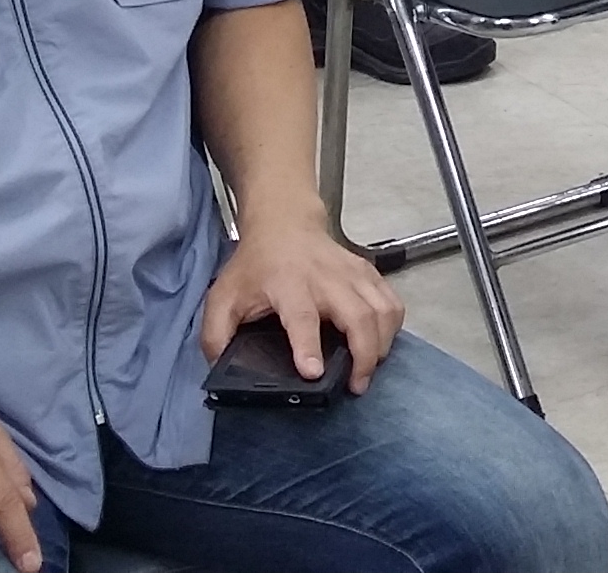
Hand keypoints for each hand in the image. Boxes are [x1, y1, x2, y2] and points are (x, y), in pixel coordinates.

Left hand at [199, 211, 404, 395]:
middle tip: (356, 385)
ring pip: (382, 310)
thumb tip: (222, 368)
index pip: (302, 317)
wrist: (283, 224)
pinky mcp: (369, 273)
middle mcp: (326, 279)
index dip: (308, 347)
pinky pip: (392, 302)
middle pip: (358, 316)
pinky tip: (381, 344)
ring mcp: (352, 274)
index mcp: (288, 285)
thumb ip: (215, 335)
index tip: (313, 373)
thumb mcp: (222, 297)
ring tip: (368, 370)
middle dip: (363, 355)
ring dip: (382, 345)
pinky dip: (393, 327)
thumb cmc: (256, 265)